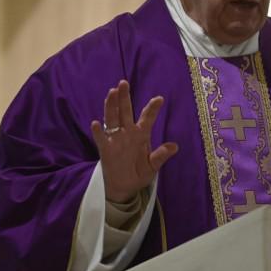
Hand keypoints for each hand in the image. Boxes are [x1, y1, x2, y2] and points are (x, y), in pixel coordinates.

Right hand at [90, 80, 177, 202]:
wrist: (124, 188)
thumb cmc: (139, 173)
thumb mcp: (153, 166)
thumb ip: (161, 156)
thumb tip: (175, 146)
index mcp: (141, 135)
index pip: (147, 118)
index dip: (152, 109)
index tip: (159, 99)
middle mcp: (128, 133)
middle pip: (125, 111)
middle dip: (124, 98)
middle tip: (124, 83)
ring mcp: (116, 139)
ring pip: (112, 119)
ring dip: (111, 106)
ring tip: (111, 92)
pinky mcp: (106, 149)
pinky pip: (101, 138)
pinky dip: (98, 131)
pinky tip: (96, 123)